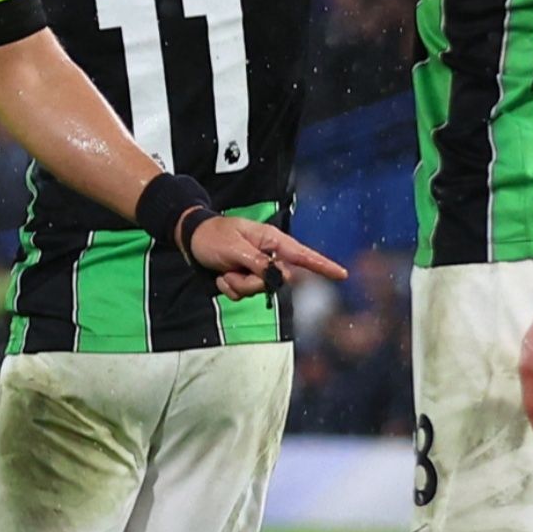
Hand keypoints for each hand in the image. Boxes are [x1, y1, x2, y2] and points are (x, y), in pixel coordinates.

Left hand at [182, 212, 347, 298]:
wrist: (191, 239)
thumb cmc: (213, 237)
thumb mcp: (235, 249)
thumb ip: (259, 263)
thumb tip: (280, 276)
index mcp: (271, 241)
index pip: (303, 255)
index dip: (323, 266)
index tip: (342, 274)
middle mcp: (268, 255)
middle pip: (276, 281)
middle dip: (253, 282)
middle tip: (233, 271)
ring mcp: (256, 268)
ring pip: (258, 290)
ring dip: (237, 285)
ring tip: (224, 271)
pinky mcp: (245, 278)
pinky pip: (243, 294)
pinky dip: (229, 288)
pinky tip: (220, 275)